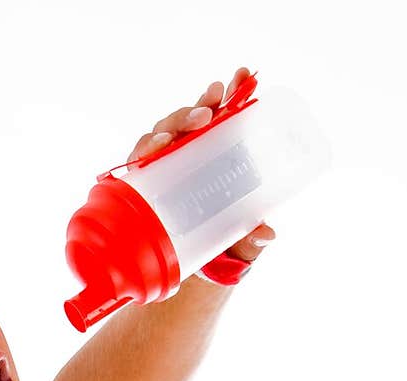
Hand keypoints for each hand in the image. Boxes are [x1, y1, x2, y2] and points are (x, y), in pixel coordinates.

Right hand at [126, 66, 275, 266]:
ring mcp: (165, 169)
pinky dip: (145, 149)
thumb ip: (251, 240)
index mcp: (217, 160)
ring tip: (191, 124)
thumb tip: (266, 235)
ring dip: (176, 122)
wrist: (187, 278)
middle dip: (201, 105)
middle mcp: (189, 158)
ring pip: (166, 132)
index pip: (224, 118)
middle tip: (210, 109)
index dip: (233, 93)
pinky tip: (156, 146)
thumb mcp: (240, 243)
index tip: (243, 75)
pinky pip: (140, 160)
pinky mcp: (143, 185)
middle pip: (193, 119)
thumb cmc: (219, 250)